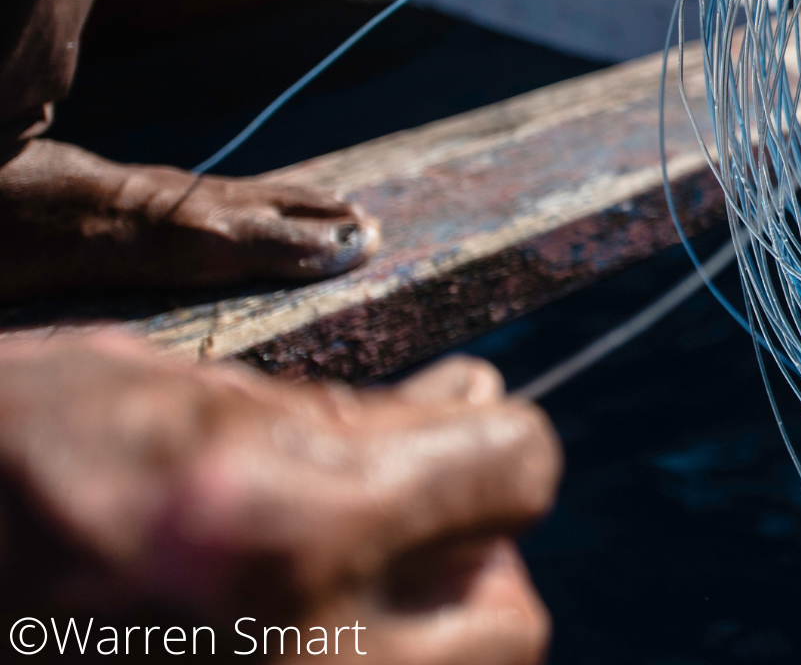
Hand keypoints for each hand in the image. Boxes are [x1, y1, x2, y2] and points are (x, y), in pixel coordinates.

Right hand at [0, 333, 559, 663]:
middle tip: (401, 529)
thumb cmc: (16, 455)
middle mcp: (308, 644)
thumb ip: (356, 410)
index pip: (517, 472)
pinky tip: (285, 632)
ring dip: (427, 631)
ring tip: (337, 589)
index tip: (460, 436)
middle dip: (473, 564)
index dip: (496, 442)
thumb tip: (478, 400)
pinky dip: (360, 662)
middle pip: (510, 619)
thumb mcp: (185, 397)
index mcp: (296, 523)